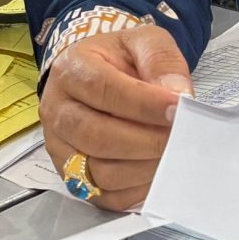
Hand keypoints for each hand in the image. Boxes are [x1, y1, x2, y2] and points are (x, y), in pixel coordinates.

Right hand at [38, 23, 193, 210]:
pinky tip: (156, 172)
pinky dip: (136, 190)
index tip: (179, 110)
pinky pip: (104, 196)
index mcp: (70, 69)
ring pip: (99, 171)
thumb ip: (162, 61)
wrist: (100, 75)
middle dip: (147, 141)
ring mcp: (60, 147)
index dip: (144, 105)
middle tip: (181, 138)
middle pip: (97, 136)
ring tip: (172, 154)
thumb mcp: (144, 42)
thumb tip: (179, 96)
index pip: (103, 91)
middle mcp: (57, 110)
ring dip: (143, 168)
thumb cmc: (122, 60)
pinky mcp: (72, 177)